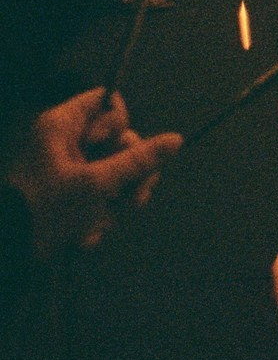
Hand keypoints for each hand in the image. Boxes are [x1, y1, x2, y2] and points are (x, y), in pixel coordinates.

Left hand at [6, 88, 179, 258]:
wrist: (6, 254)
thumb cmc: (45, 209)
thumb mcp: (95, 184)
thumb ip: (138, 161)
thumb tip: (177, 139)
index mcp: (64, 126)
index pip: (109, 105)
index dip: (121, 127)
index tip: (118, 149)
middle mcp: (65, 143)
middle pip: (117, 145)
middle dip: (129, 176)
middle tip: (135, 200)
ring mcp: (66, 172)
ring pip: (111, 176)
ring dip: (114, 203)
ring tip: (104, 225)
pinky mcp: (66, 199)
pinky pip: (96, 199)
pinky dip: (95, 218)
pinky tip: (85, 237)